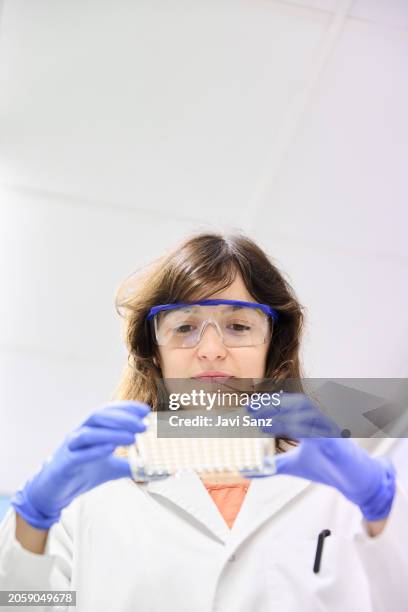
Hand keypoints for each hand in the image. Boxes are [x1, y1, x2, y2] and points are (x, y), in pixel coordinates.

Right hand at [11, 401, 149, 529]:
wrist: (57, 490)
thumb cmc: (85, 472)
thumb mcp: (113, 467)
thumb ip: (132, 464)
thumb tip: (157, 468)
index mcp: (93, 429)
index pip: (109, 411)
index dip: (126, 408)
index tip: (146, 410)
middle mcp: (81, 433)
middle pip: (99, 417)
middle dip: (122, 418)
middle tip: (144, 424)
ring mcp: (71, 447)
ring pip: (89, 433)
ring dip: (112, 433)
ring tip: (133, 437)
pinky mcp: (65, 464)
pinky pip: (78, 454)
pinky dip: (94, 450)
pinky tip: (110, 450)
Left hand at [243, 393, 395, 521]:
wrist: (353, 481)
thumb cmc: (325, 467)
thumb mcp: (293, 465)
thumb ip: (272, 465)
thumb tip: (245, 472)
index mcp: (307, 423)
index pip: (287, 407)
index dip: (269, 404)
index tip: (248, 407)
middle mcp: (318, 422)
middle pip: (297, 404)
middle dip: (275, 405)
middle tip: (252, 410)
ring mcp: (329, 432)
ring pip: (311, 414)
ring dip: (288, 416)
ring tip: (267, 423)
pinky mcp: (339, 445)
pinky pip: (325, 434)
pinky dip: (308, 432)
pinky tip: (292, 433)